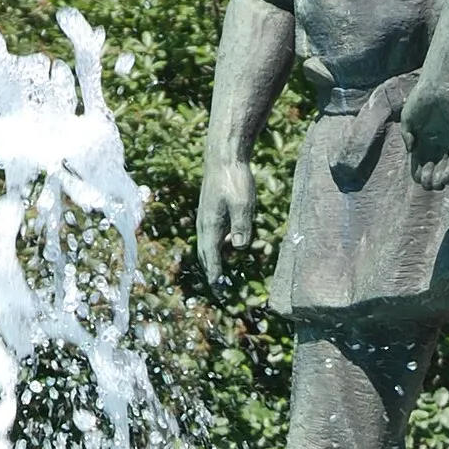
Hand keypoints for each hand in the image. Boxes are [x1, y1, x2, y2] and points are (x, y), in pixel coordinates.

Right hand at [195, 158, 254, 288]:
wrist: (224, 157)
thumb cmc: (234, 179)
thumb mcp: (243, 203)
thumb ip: (241, 226)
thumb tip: (239, 248)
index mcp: (211, 225)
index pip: (212, 256)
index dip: (216, 274)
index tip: (219, 290)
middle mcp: (205, 224)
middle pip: (206, 254)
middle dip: (212, 272)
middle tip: (219, 290)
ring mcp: (207, 217)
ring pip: (208, 245)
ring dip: (213, 260)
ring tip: (219, 274)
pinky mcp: (211, 211)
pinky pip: (212, 235)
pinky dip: (216, 247)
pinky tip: (226, 247)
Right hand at [401, 77, 448, 189]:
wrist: (437, 86)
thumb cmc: (420, 100)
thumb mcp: (407, 120)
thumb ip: (406, 136)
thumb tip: (411, 151)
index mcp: (422, 143)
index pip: (420, 165)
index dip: (419, 174)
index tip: (417, 177)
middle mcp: (436, 145)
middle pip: (433, 170)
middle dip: (430, 179)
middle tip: (428, 183)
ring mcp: (448, 143)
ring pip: (446, 168)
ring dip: (441, 179)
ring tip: (437, 185)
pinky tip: (447, 179)